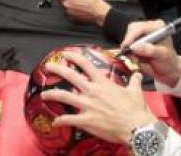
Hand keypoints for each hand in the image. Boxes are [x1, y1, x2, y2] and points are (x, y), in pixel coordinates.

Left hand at [41, 52, 156, 143]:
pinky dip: (60, 121)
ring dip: (52, 94)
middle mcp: (92, 91)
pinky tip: (55, 122)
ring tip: (44, 94)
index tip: (65, 54)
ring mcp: (88, 105)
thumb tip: (137, 75)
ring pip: (64, 96)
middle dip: (57, 69)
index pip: (85, 64)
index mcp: (102, 83)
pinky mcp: (87, 120)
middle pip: (70, 76)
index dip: (73, 57)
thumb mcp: (135, 91)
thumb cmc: (136, 109)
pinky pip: (69, 119)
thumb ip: (134, 81)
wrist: (136, 127)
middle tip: (48, 67)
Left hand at [48, 0, 110, 25]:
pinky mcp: (71, 19)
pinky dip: (71, 10)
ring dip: (68, 4)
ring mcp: (68, 12)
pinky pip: (68, 13)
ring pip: (64, 6)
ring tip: (78, 2)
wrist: (98, 12)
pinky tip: (79, 8)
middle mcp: (66, 4)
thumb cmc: (93, 0)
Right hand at [121, 20, 180, 87]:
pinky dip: (129, 52)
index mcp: (158, 27)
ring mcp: (142, 34)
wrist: (168, 70)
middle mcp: (149, 27)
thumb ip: (150, 50)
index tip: (126, 46)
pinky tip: (137, 58)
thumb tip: (135, 47)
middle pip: (132, 29)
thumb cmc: (169, 61)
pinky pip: (127, 44)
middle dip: (129, 42)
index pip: (142, 27)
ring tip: (138, 58)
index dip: (132, 35)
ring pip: (128, 37)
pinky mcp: (136, 40)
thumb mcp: (162, 56)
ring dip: (129, 48)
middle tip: (130, 53)